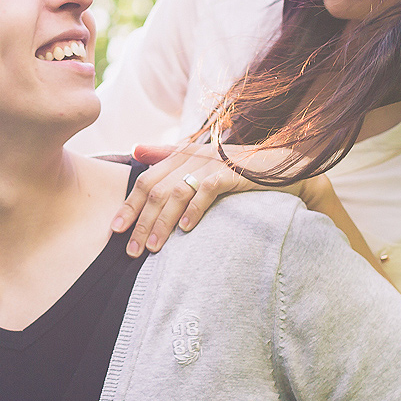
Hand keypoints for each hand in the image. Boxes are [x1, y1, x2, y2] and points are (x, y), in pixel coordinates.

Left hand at [112, 141, 302, 256]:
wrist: (284, 166)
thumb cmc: (239, 167)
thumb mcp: (200, 159)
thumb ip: (167, 154)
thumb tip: (134, 150)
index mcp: (181, 154)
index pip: (146, 181)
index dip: (129, 205)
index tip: (116, 230)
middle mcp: (193, 156)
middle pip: (156, 190)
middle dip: (141, 221)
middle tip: (132, 250)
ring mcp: (212, 163)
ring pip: (176, 193)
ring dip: (162, 223)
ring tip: (153, 248)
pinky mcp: (232, 172)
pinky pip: (207, 190)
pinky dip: (194, 210)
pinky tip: (186, 230)